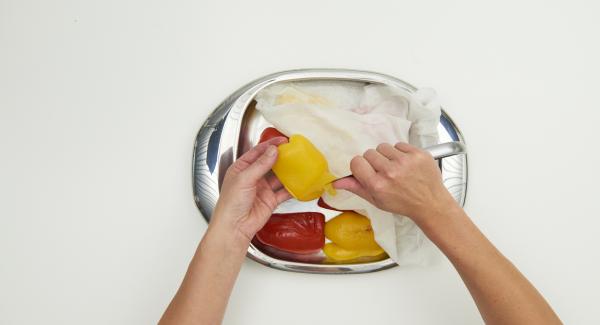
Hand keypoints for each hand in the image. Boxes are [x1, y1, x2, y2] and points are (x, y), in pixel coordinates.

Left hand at [210, 137, 290, 244]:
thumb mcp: (244, 179)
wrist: (234, 227)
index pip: (257, 152)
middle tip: (293, 150)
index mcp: (241, 168)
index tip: (282, 141)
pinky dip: (292, 188)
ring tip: (299, 164)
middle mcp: (252, 177)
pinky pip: (283, 192)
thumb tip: (273, 151)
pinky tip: (299, 183)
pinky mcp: (270, 200)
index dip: (270, 145)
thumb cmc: (230, 204)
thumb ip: (260, 165)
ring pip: (278, 176)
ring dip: (288, 171)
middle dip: (281, 156)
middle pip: (269, 163)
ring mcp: (262, 189)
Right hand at [333, 142, 455, 224]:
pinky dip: (401, 153)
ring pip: (383, 147)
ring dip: (387, 155)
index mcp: (378, 185)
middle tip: (384, 172)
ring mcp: (405, 161)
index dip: (360, 166)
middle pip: (369, 153)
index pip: (356, 162)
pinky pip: (399, 144)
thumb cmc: (402, 203)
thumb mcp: (376, 200)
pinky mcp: (418, 154)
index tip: (367, 171)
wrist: (430, 204)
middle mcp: (390, 172)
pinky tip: (406, 165)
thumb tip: (336, 182)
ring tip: (396, 167)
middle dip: (374, 161)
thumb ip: (356, 188)